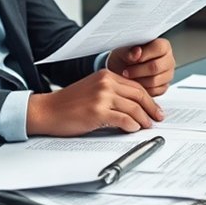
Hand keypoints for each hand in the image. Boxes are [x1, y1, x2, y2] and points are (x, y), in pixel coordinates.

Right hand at [26, 70, 163, 135]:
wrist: (47, 110)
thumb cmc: (68, 103)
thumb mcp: (92, 89)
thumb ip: (111, 92)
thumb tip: (133, 105)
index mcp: (106, 75)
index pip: (136, 86)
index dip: (149, 99)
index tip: (155, 108)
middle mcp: (106, 83)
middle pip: (138, 96)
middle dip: (151, 109)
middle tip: (158, 118)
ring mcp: (102, 97)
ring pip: (133, 108)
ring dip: (144, 119)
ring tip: (147, 126)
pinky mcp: (98, 112)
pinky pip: (123, 119)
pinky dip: (132, 125)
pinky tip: (133, 129)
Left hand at [107, 38, 174, 95]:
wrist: (122, 71)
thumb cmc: (125, 59)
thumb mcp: (122, 52)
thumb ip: (128, 51)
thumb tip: (137, 53)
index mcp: (163, 46)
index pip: (159, 48)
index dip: (144, 54)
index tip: (131, 59)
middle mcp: (168, 60)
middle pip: (156, 67)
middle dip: (137, 71)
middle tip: (126, 72)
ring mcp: (168, 75)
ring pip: (154, 81)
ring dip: (138, 81)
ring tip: (129, 78)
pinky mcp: (164, 87)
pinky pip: (154, 91)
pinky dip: (142, 89)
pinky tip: (135, 84)